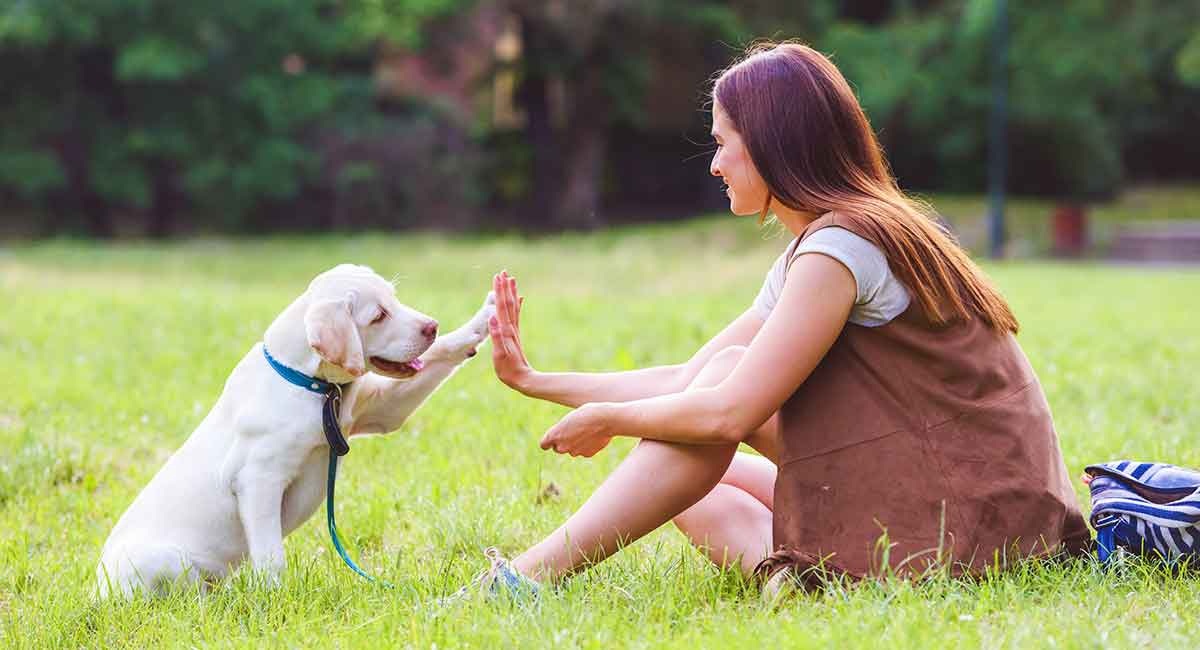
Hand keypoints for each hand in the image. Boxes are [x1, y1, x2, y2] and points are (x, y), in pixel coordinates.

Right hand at [489, 270, 534, 390]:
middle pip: (508, 303)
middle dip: (505, 287)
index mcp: (506, 330)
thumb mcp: (499, 354)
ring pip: (513, 307)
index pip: (501, 306)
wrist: (523, 379)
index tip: (498, 277)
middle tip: (504, 272)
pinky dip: (517, 305)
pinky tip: (519, 299)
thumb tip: (493, 318)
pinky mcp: (515, 336)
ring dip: (511, 293)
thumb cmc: (509, 369)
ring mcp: (514, 331)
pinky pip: (516, 316)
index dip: (499, 291)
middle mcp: (511, 328)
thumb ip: (496, 336)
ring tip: (511, 280)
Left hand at [540, 403, 614, 457]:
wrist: (605, 419)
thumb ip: (563, 431)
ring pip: (572, 450)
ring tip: (586, 431)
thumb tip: (565, 441)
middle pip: (558, 448)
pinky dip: (587, 446)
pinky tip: (594, 436)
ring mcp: (574, 452)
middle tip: (573, 432)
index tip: (553, 440)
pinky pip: (584, 451)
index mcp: (554, 435)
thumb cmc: (586, 413)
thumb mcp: (569, 419)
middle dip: (563, 443)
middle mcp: (562, 446)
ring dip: (576, 444)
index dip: (549, 442)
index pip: (544, 445)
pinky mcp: (586, 455)